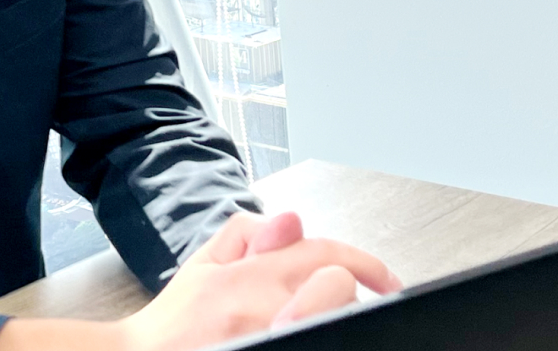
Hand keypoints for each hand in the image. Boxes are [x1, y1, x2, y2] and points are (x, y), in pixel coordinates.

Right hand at [111, 210, 400, 350]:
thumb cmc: (173, 323)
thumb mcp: (202, 266)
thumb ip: (247, 236)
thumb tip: (291, 219)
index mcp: (248, 276)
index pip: (323, 255)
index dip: (364, 264)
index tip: (384, 280)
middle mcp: (260, 307)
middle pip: (336, 291)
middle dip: (347, 296)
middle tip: (358, 305)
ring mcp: (265, 334)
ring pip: (329, 320)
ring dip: (332, 316)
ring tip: (327, 318)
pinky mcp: (264, 349)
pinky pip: (312, 336)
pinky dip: (318, 331)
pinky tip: (316, 331)